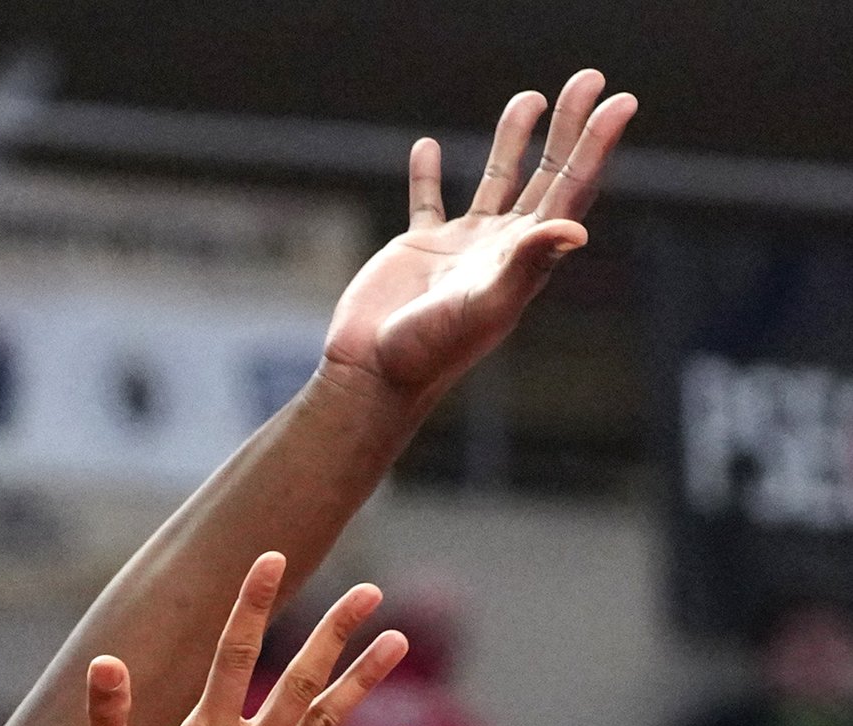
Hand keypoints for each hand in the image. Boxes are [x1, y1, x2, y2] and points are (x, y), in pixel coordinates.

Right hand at [72, 555, 415, 725]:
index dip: (251, 606)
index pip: (232, 658)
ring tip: (399, 639)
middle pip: (300, 684)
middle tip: (369, 592)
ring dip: (364, 682)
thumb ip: (107, 720)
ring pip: (327, 725)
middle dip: (335, 634)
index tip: (272, 558)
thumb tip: (105, 661)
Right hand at [322, 73, 633, 407]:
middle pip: (545, 176)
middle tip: (588, 79)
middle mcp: (499, 249)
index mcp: (523, 260)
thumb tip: (577, 230)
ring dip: (513, 140)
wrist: (374, 377)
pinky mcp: (418, 250)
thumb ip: (528, 264)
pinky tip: (427, 148)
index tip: (619, 101)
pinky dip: (427, 174)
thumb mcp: (484, 305)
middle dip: (567, 129)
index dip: (596, 146)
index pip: (570, 191)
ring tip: (529, 97)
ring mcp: (460, 248)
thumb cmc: (429, 352)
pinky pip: (427, 202)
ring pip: (495, 181)